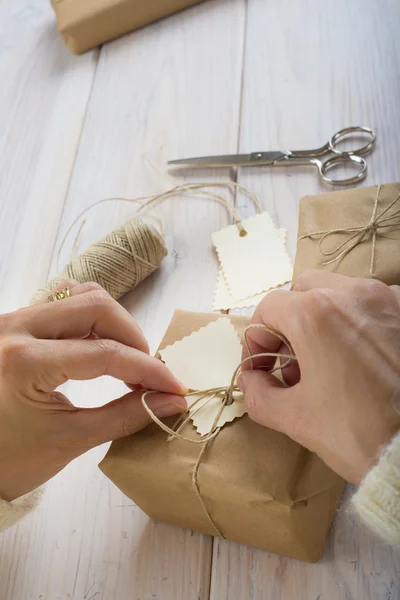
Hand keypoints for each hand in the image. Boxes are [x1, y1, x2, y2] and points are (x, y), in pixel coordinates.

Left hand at [0, 281, 186, 500]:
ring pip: (81, 295)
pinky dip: (91, 317)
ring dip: (113, 323)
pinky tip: (99, 344)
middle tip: (146, 373)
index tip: (174, 386)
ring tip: (124, 358)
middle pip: (96, 305)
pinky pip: (63, 301)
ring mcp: (13, 319)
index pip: (105, 353)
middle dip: (133, 338)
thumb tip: (172, 400)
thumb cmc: (12, 458)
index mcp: (25, 362)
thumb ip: (127, 415)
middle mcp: (16, 328)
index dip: (148, 369)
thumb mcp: (72, 440)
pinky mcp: (16, 321)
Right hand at [239, 271, 399, 482]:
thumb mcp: (296, 418)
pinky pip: (371, 305)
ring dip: (320, 321)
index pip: (268, 310)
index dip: (256, 341)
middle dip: (288, 324)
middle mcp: (351, 294)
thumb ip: (259, 394)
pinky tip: (357, 359)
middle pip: (302, 292)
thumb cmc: (361, 432)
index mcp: (315, 314)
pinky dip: (355, 323)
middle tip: (290, 363)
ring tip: (325, 364)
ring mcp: (386, 298)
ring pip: (338, 293)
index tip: (259, 369)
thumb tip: (253, 380)